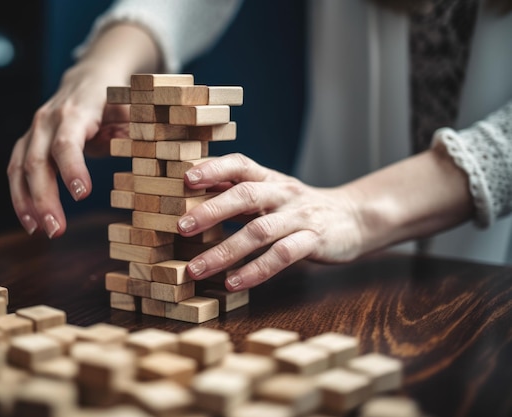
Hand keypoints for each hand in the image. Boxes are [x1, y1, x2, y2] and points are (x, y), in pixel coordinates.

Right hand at [6, 23, 159, 237]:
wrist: (91, 75)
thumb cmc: (116, 98)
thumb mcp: (134, 108)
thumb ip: (141, 130)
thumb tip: (155, 153)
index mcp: (77, 111)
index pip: (67, 141)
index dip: (72, 167)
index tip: (82, 195)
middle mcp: (47, 120)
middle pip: (37, 161)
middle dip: (44, 198)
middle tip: (56, 229)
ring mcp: (34, 131)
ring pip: (19, 168)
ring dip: (27, 203)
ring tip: (40, 231)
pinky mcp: (27, 143)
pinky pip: (16, 171)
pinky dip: (20, 198)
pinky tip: (30, 222)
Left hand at [177, 153, 364, 290]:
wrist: (354, 218)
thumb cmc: (300, 207)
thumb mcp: (271, 193)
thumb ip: (237, 192)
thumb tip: (193, 189)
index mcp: (269, 179)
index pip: (240, 164)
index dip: (214, 168)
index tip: (185, 178)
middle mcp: (283, 194)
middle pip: (246, 195)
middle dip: (212, 210)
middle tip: (181, 227)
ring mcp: (299, 217)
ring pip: (260, 231)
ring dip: (226, 250)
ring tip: (198, 268)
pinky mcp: (313, 241)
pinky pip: (282, 256)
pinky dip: (256, 270)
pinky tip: (234, 283)